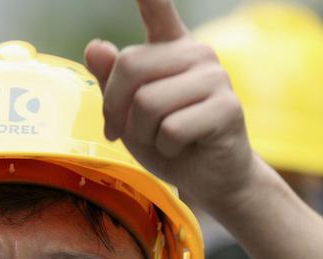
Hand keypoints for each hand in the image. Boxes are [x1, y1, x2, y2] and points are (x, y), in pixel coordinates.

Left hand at [84, 0, 264, 215]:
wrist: (208, 177)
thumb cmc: (166, 140)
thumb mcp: (127, 112)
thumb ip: (111, 80)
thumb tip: (95, 47)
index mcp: (171, 47)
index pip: (158, 9)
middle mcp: (196, 53)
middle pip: (129, 67)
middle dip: (115, 109)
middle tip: (123, 131)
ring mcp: (216, 77)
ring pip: (148, 102)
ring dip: (143, 133)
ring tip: (161, 138)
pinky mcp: (227, 107)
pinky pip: (170, 128)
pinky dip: (165, 147)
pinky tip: (182, 147)